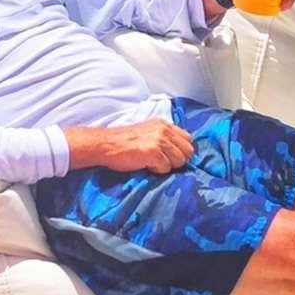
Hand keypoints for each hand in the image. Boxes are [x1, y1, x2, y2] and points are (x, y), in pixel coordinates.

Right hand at [67, 120, 194, 173]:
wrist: (106, 145)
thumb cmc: (123, 142)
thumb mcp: (147, 132)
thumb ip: (163, 137)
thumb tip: (178, 151)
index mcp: (164, 124)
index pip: (188, 139)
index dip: (180, 151)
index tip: (169, 156)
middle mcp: (164, 130)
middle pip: (188, 151)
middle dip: (177, 160)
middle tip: (161, 161)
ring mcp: (159, 141)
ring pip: (180, 161)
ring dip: (168, 166)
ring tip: (152, 163)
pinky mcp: (153, 152)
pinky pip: (166, 168)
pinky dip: (157, 170)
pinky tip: (145, 165)